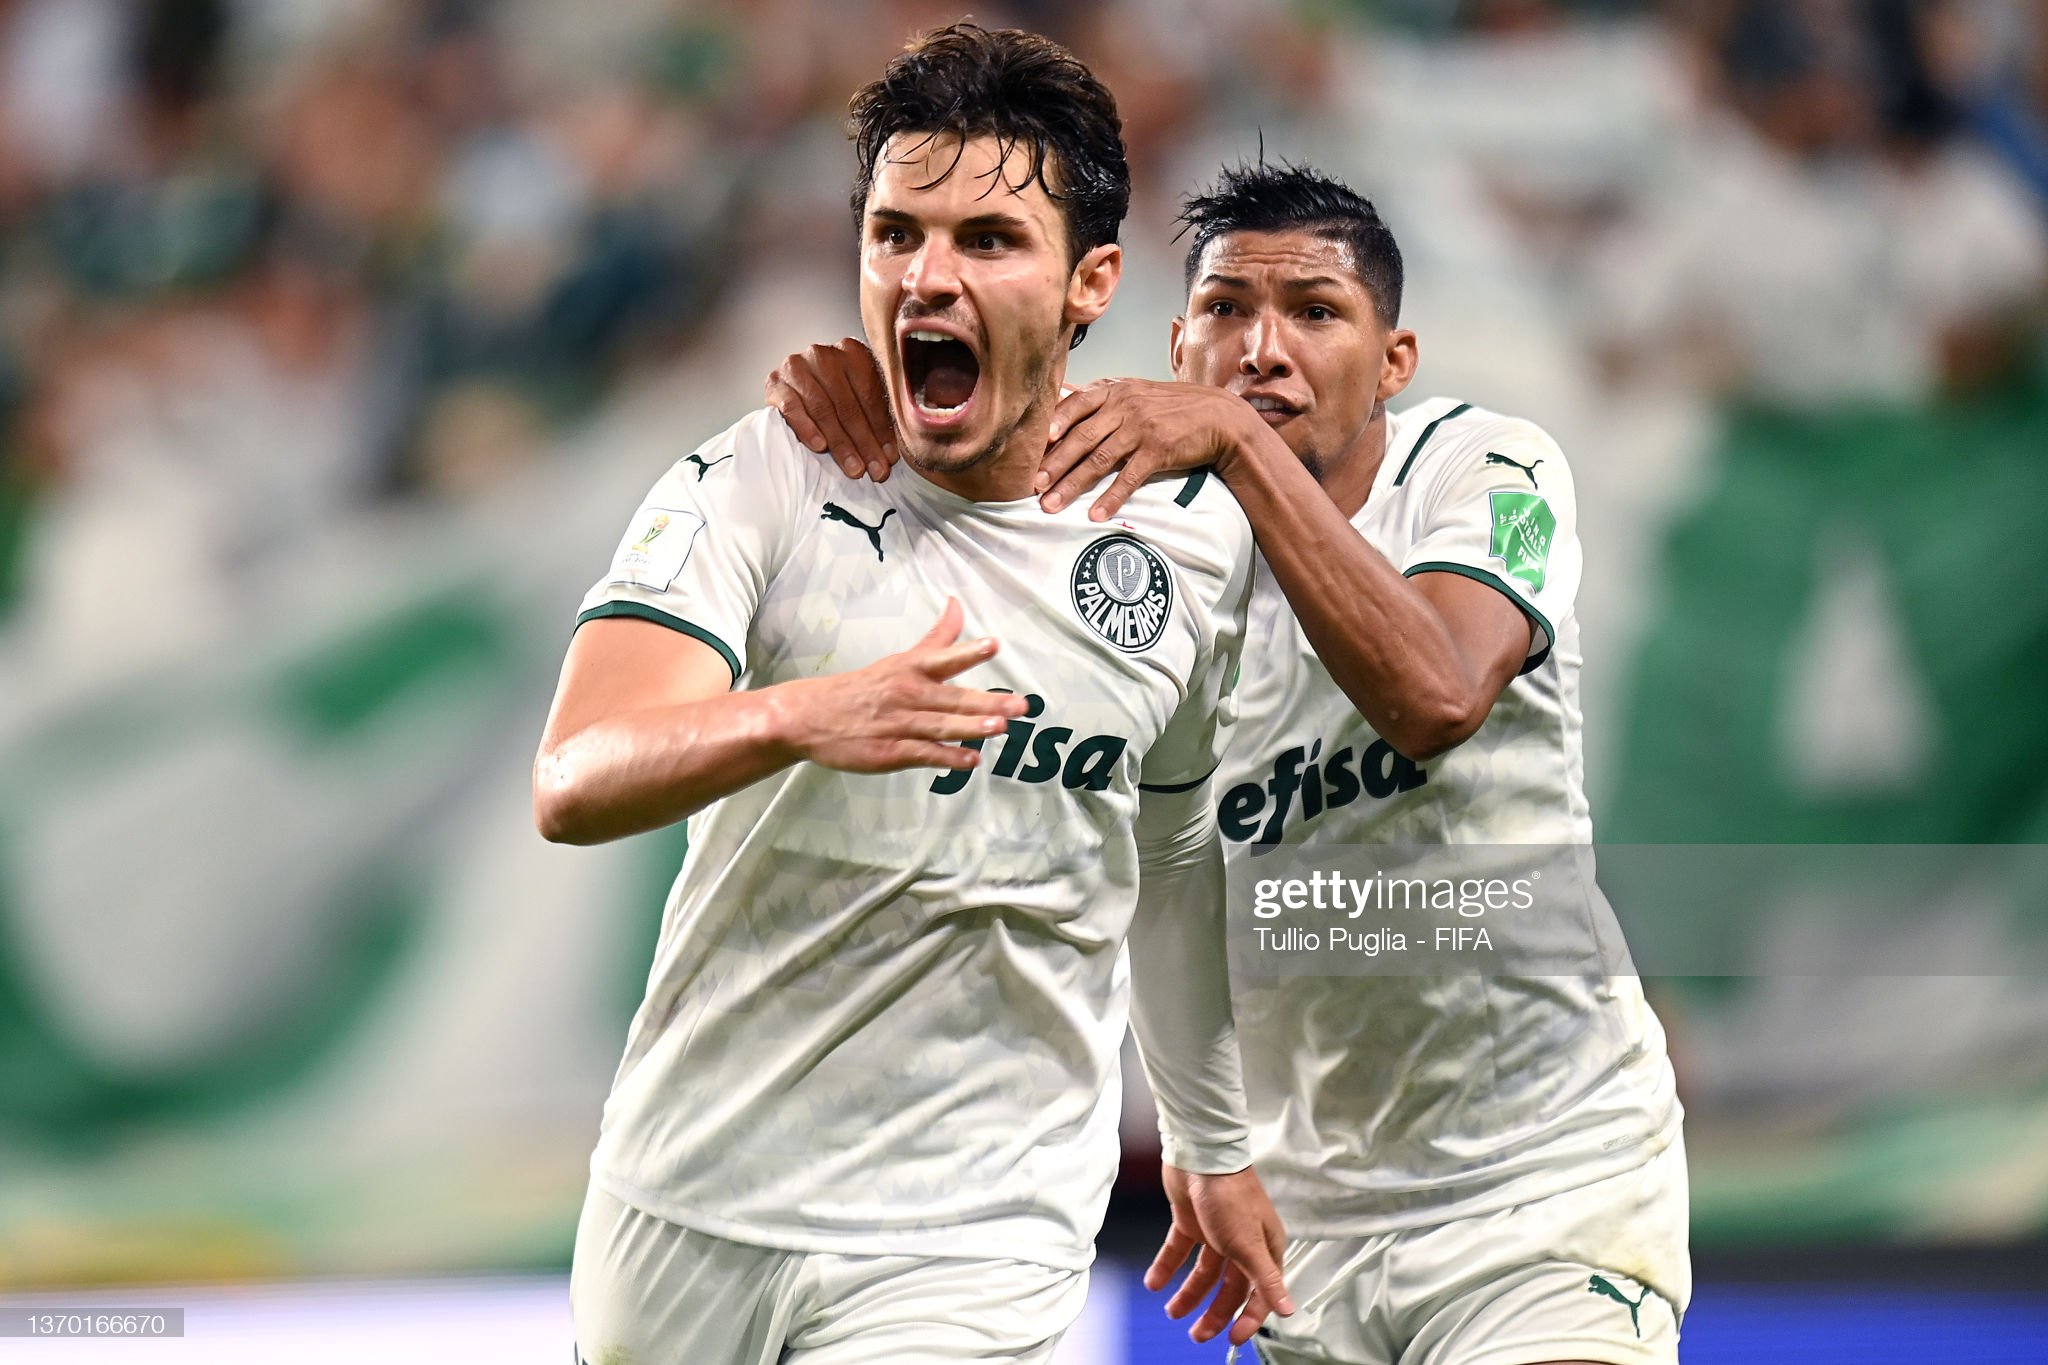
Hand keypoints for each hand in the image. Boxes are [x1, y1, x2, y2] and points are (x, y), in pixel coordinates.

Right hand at [764, 337, 897, 481]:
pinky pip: (792, 408)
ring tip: (853, 468)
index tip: (890, 458)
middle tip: (875, 471)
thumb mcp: (859, 400)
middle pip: (847, 404)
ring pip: (822, 409)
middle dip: (864, 442)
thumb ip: (875, 418)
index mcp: (852, 352)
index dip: (882, 429)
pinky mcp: (775, 383)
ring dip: (840, 443)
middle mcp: (823, 355)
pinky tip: (820, 446)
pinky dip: (807, 428)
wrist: (793, 387)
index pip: (870, 394)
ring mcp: (796, 366)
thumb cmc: (833, 397)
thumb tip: (889, 456)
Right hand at [771, 599, 1026, 772]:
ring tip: (999, 728)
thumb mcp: (899, 658)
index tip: (993, 645)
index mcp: (910, 669)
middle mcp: (907, 694)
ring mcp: (899, 725)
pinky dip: (947, 757)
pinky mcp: (890, 752)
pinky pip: (923, 754)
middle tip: (1020, 705)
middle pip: (952, 698)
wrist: (810, 717)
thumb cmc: (862, 688)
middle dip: (987, 701)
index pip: (943, 657)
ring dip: (970, 727)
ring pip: (940, 725)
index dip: (968, 651)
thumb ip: (936, 637)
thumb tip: (957, 604)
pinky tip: (970, 760)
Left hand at [1039, 380, 1260, 519]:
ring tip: (1052, 505)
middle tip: (1033, 485)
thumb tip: (1064, 406)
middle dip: (1054, 464)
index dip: (1053, 423)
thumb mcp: (1137, 392)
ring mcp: (1141, 428)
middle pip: (1081, 437)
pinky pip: (1129, 477)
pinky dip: (1111, 497)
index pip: (1076, 404)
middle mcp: (1125, 406)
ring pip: (1098, 460)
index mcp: (1116, 390)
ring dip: (1072, 485)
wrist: (1219, 417)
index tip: (1033, 444)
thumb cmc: (1173, 408)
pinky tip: (1096, 513)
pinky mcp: (1158, 451)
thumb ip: (1104, 401)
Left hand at [1145, 1163, 1294, 1346]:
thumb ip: (1266, 1280)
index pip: (1259, 1293)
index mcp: (1263, 1249)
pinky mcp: (1191, 1221)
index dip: (1247, 1318)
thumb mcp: (1250, 1244)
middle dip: (1214, 1312)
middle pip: (1229, 1287)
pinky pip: (1178, 1251)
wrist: (1201, 1154)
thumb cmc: (1232, 1194)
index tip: (1233, 1339)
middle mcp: (1242, 1243)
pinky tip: (1154, 1282)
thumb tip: (1288, 1310)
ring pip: (1203, 1273)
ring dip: (1189, 1294)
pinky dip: (1166, 1266)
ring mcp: (1215, 1232)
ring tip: (1172, 1312)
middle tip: (1197, 1335)